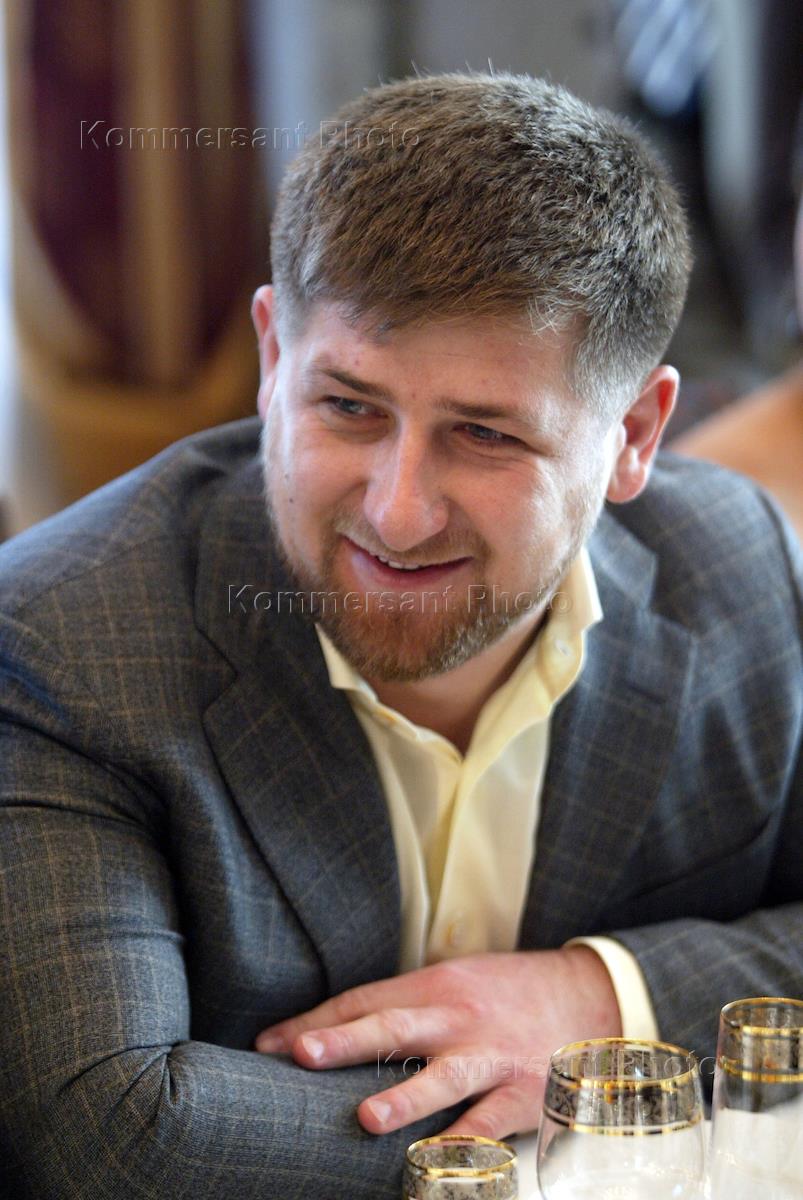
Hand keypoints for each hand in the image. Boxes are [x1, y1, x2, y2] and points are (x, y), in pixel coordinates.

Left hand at [254, 945, 620, 1138]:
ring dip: (405, 1097)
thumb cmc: (505, 992)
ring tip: (368, 1118)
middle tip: (301, 1053)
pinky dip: (465, 1148)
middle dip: (345, 1040)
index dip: (317, 1020)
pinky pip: (490, 1126)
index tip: (269, 1043)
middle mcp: (458, 1017)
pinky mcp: (522, 1093)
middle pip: (394, 1026)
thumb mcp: (454, 981)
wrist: (589, 995)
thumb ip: (402, 1006)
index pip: (365, 1000)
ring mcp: (490, 1057)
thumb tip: (331, 1030)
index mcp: (435, 985)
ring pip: (444, 1076)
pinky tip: (435, 1168)